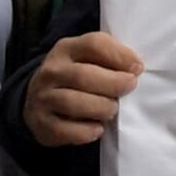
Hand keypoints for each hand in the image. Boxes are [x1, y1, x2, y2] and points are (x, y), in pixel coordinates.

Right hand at [24, 31, 142, 149]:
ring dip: (101, 108)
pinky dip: (86, 131)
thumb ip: (110, 57)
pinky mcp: (42, 124)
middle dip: (113, 84)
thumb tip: (135, 67)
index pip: (93, 44)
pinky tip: (97, 128)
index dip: (120, 55)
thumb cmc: (75, 79)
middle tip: (129, 89)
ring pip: (74, 103)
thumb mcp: (87, 59)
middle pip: (83, 75)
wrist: (38, 102)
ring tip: (111, 110)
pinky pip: (66, 130)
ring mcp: (43, 98)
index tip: (137, 68)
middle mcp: (51, 71)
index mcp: (66, 49)